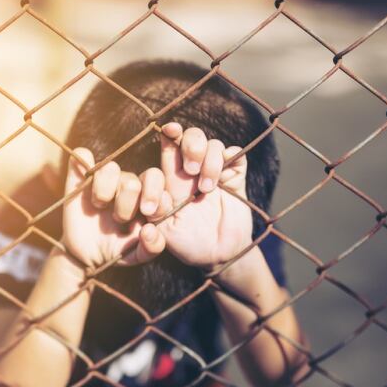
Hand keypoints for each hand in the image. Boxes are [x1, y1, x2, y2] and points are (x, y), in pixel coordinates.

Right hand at [62, 148, 166, 267]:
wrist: (85, 254)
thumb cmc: (116, 250)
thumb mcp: (136, 255)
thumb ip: (152, 247)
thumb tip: (149, 230)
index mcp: (145, 196)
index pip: (155, 179)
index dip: (154, 194)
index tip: (148, 214)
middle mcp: (126, 184)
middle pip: (132, 179)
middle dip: (127, 203)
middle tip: (121, 219)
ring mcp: (103, 180)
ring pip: (110, 167)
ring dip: (105, 191)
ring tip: (100, 206)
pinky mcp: (79, 178)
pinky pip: (82, 156)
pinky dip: (82, 161)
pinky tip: (84, 183)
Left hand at [154, 123, 251, 268]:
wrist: (218, 256)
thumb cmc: (187, 243)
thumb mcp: (165, 232)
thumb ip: (155, 215)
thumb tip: (149, 202)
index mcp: (171, 178)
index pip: (168, 146)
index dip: (169, 134)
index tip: (168, 130)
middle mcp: (192, 170)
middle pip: (191, 136)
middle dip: (191, 146)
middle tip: (190, 170)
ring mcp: (215, 172)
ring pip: (213, 144)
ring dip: (210, 161)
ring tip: (207, 189)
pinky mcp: (236, 178)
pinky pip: (237, 155)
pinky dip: (232, 157)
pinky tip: (226, 175)